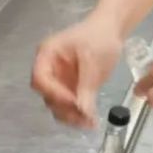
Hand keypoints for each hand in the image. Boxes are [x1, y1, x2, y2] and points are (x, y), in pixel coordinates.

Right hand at [31, 14, 122, 129]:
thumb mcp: (92, 59)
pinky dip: (79, 114)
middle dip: (64, 108)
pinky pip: (71, 106)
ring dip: (71, 116)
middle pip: (48, 95)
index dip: (53, 93)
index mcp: (47, 55)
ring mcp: (60, 81)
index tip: (73, 101)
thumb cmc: (99, 37)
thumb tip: (83, 110)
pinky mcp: (71, 89)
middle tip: (83, 117)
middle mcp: (50, 70)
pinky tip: (91, 120)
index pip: (40, 78)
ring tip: (89, 122)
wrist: (112, 30)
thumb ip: (86, 85)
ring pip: (58, 105)